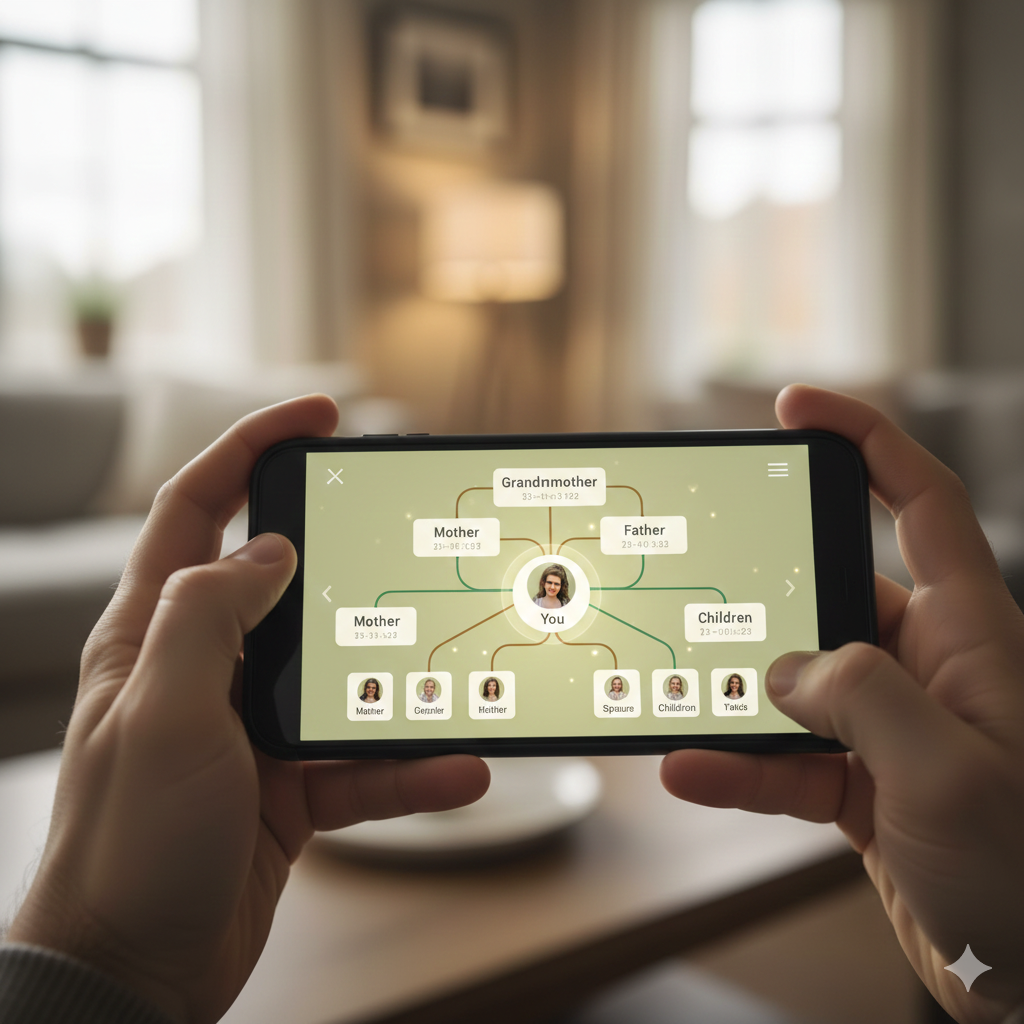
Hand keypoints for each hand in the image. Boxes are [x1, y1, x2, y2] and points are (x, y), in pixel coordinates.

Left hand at [8, 396, 489, 1023]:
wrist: (132, 973)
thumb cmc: (127, 842)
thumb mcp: (162, 711)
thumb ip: (209, 616)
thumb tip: (270, 550)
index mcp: (157, 633)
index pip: (196, 508)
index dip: (251, 446)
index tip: (319, 415)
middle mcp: (206, 669)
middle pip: (284, 582)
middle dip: (347, 554)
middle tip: (410, 537)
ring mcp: (251, 727)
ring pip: (340, 677)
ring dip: (399, 682)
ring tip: (458, 673)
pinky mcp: (288, 785)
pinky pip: (362, 762)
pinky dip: (409, 767)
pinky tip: (455, 768)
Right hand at [661, 385, 1023, 1023]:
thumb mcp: (950, 776)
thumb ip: (864, 700)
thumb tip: (788, 670)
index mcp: (970, 638)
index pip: (921, 503)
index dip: (865, 439)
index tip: (795, 407)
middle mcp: (929, 670)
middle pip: (833, 593)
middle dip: (766, 593)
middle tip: (701, 585)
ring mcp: (893, 729)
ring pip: (797, 684)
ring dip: (739, 697)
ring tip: (682, 699)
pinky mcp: (864, 785)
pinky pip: (786, 758)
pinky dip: (738, 764)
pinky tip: (694, 769)